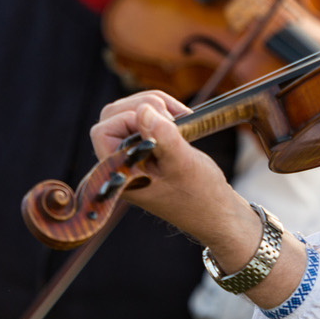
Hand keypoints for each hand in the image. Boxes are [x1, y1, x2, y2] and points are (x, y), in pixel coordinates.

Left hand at [90, 91, 243, 238]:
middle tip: (175, 119)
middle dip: (144, 107)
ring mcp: (132, 154)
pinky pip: (143, 117)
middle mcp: (119, 163)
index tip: (161, 125)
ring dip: (156, 106)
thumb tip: (143, 109)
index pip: (103, 130)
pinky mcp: (146, 148)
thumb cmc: (200, 195)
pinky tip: (182, 122)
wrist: (215, 212)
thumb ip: (162, 137)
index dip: (130, 119)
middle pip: (113, 115)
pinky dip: (162, 111)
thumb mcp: (182, 163)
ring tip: (182, 120)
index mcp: (118, 173)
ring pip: (129, 112)